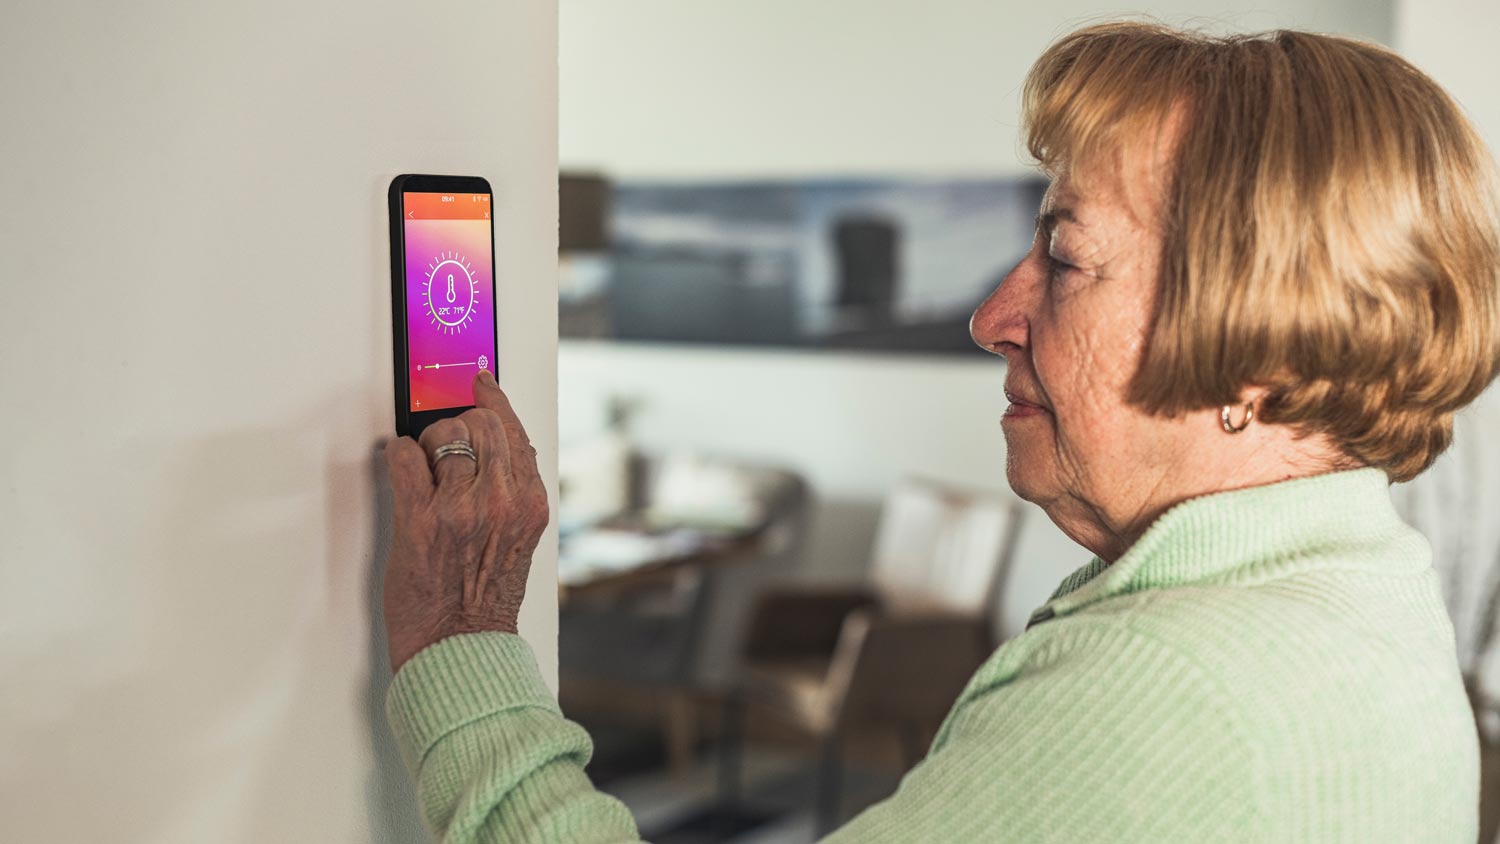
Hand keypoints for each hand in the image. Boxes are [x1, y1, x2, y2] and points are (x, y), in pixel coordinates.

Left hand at [382, 371, 548, 671]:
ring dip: (427, 444)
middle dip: (456, 428)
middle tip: (443, 449)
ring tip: (424, 472)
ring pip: (442, 433)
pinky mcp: (419, 519)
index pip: (514, 430)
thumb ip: (513, 493)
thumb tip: (496, 449)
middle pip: (477, 423)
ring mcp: (459, 508)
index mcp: (528, 504)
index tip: (480, 382)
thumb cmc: (486, 601)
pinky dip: (398, 456)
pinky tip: (403, 471)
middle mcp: (499, 500)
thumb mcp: (519, 541)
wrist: (460, 647)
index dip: (492, 400)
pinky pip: (403, 457)